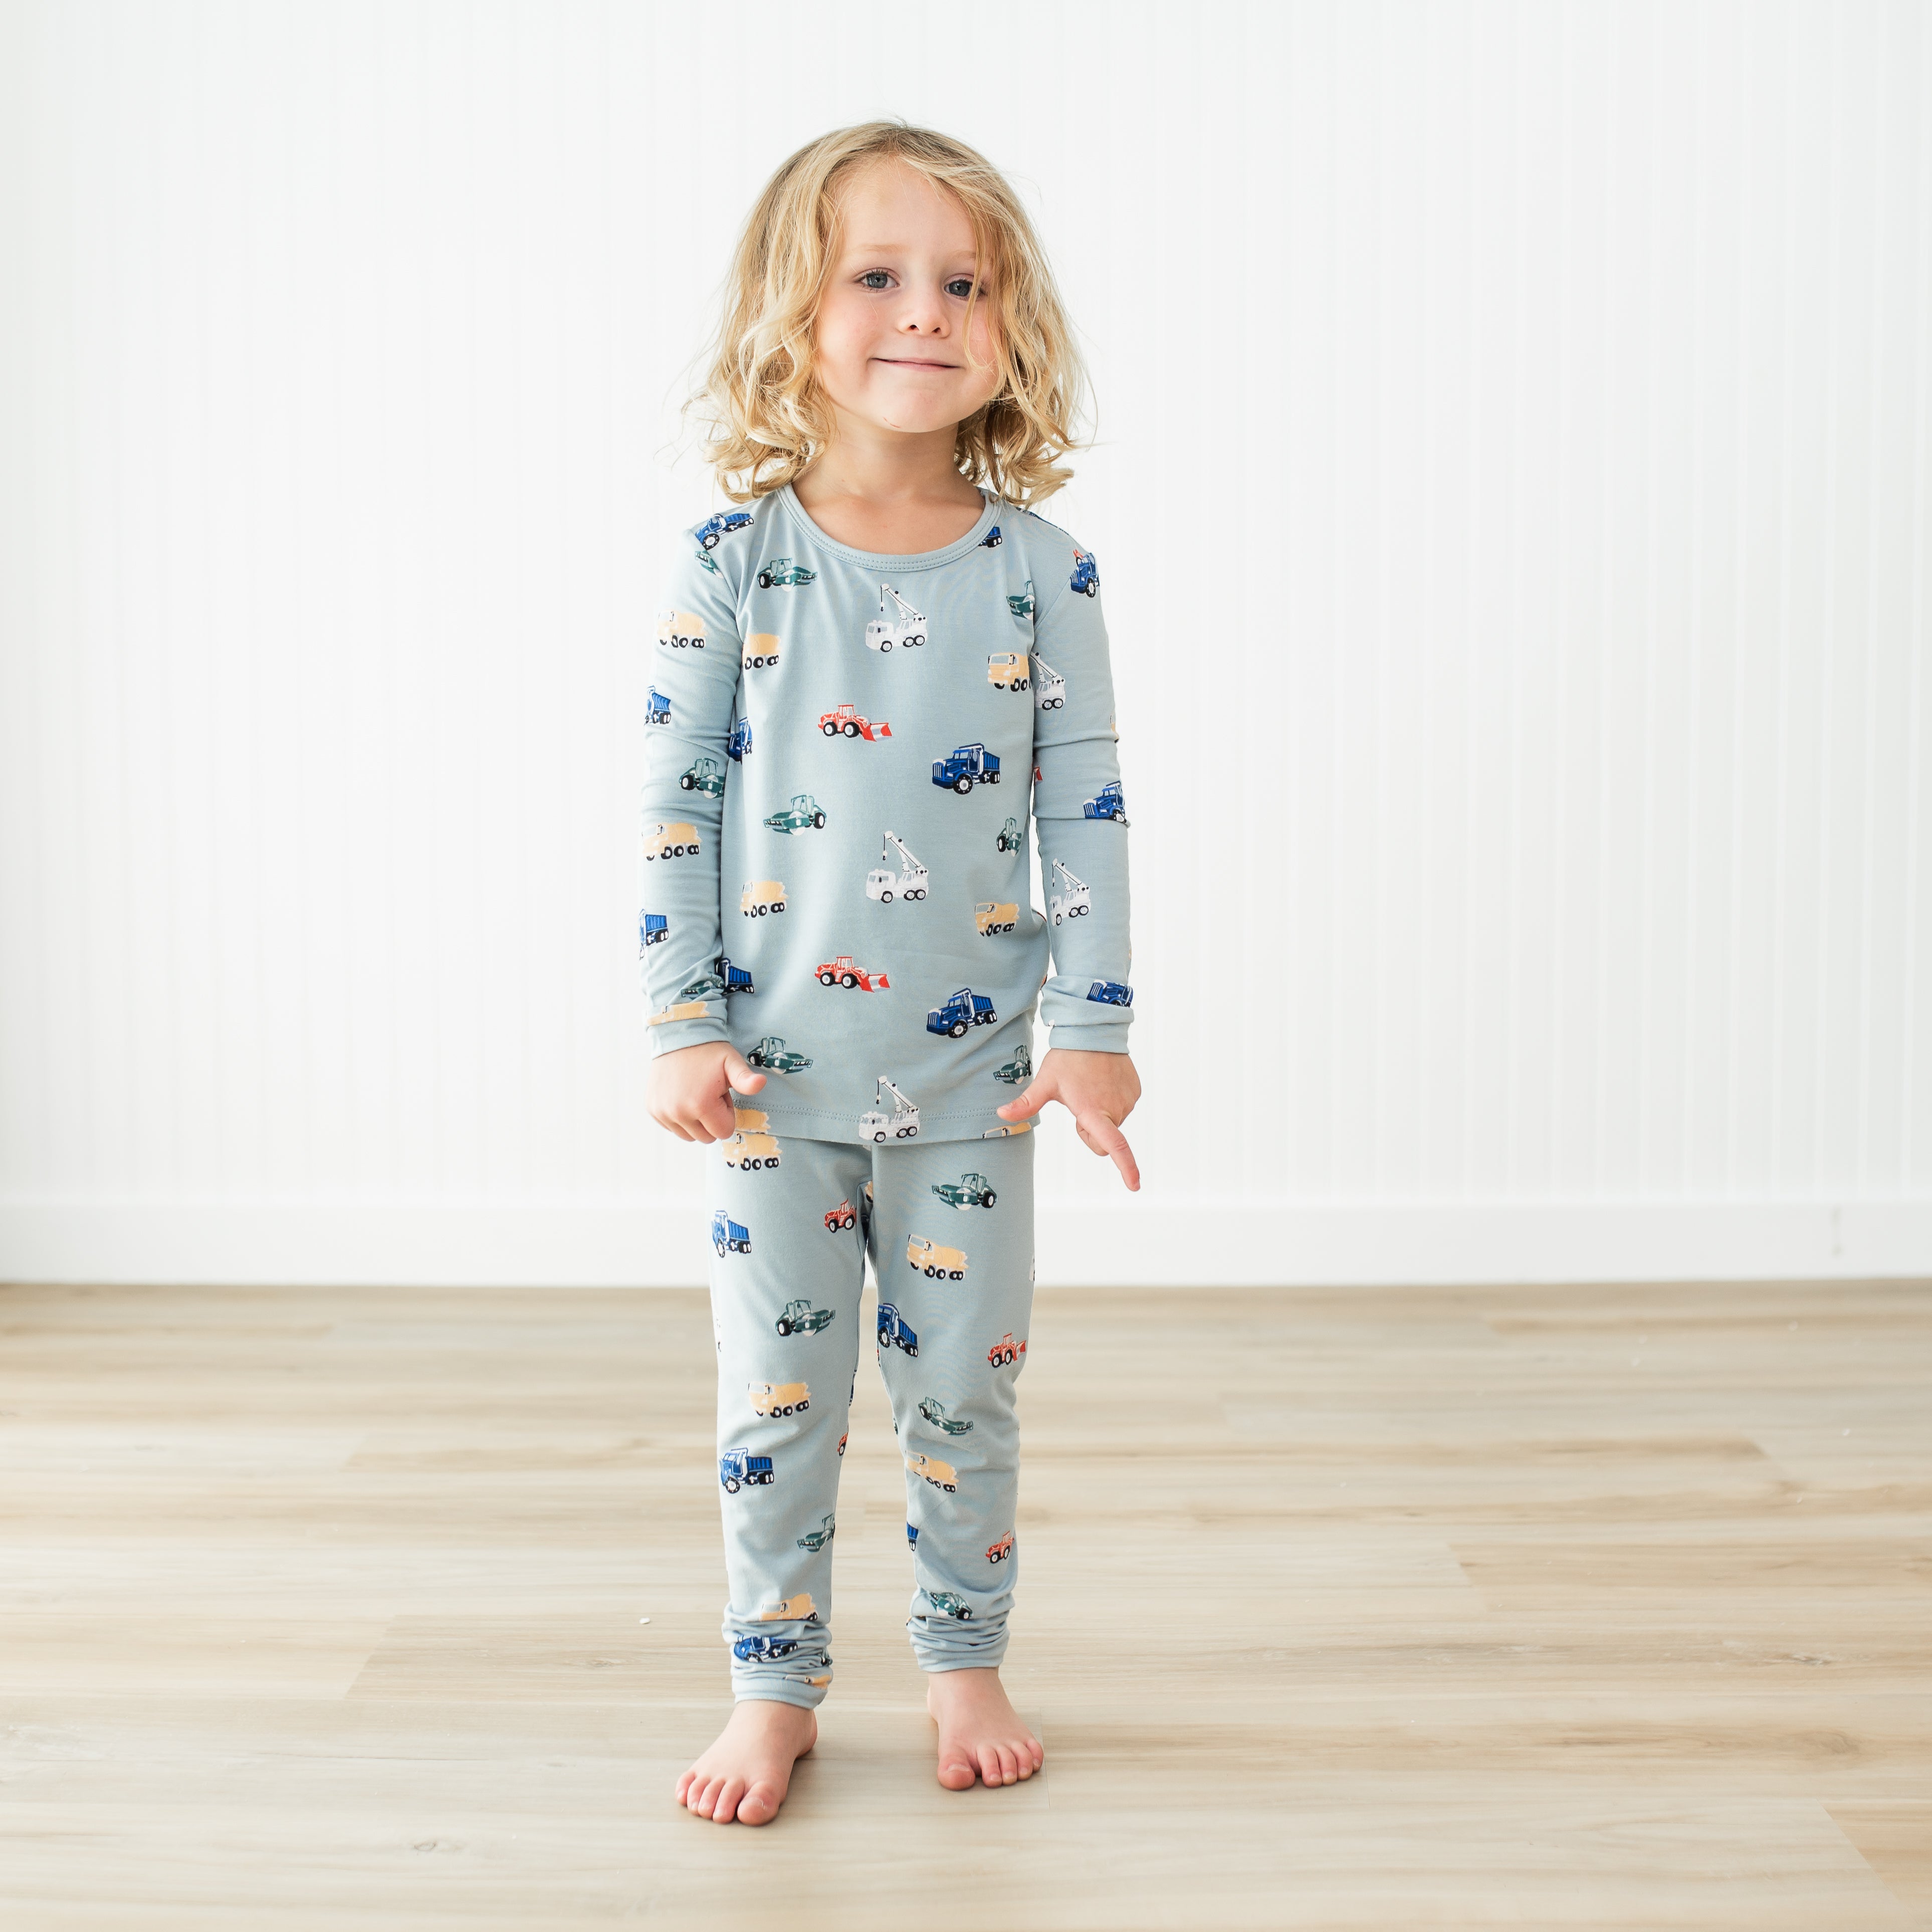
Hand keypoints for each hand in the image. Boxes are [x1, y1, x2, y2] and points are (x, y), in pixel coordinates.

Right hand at [648, 1040, 764, 1142]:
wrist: (678, 1036)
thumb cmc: (709, 1051)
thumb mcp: (732, 1063)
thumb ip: (746, 1079)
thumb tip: (761, 1083)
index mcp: (701, 1105)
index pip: (724, 1132)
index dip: (727, 1114)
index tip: (721, 1095)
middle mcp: (678, 1113)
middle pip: (706, 1137)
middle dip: (712, 1119)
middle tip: (709, 1093)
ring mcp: (663, 1112)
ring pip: (688, 1135)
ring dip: (695, 1121)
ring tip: (696, 1094)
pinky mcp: (653, 1109)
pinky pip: (672, 1126)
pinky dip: (679, 1117)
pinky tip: (681, 1095)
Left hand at [995, 1048, 1141, 1190]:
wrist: (1093, 1031)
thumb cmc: (1067, 1058)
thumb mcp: (1045, 1082)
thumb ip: (1026, 1103)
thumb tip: (1001, 1115)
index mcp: (1093, 1111)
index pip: (1113, 1144)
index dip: (1126, 1167)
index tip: (1134, 1186)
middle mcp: (1115, 1109)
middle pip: (1103, 1140)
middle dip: (1090, 1130)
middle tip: (1077, 1103)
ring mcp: (1128, 1100)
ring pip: (1113, 1123)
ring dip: (1101, 1113)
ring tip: (1090, 1086)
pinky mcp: (1135, 1091)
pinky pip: (1122, 1107)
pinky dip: (1111, 1100)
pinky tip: (1101, 1081)